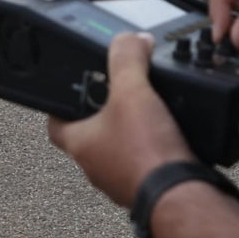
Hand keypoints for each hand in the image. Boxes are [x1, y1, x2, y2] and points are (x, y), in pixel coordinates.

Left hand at [48, 33, 194, 207]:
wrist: (182, 197)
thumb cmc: (147, 153)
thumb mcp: (133, 91)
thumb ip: (127, 60)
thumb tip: (129, 40)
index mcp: (81, 144)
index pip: (56, 123)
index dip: (60, 104)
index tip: (71, 90)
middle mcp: (96, 166)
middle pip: (90, 135)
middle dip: (103, 114)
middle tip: (117, 93)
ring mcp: (121, 180)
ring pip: (117, 151)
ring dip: (129, 133)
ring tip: (147, 111)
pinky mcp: (146, 188)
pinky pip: (143, 164)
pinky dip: (152, 149)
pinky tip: (169, 135)